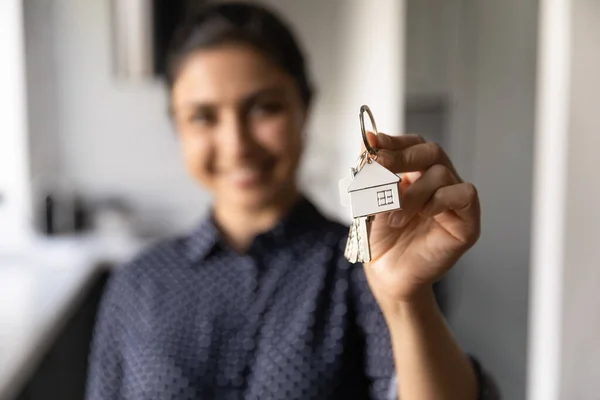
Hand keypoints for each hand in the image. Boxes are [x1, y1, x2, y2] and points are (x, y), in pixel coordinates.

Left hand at [362, 132, 480, 308]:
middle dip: (402, 156)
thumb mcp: (368, 200)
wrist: (388, 274)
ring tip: (395, 216)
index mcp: (415, 174)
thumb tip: (368, 140)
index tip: (373, 145)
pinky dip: (440, 200)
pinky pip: (464, 194)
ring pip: (441, 174)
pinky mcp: (467, 220)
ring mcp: (454, 200)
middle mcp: (438, 183)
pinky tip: (424, 215)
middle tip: (380, 168)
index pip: (413, 144)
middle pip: (431, 151)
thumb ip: (370, 171)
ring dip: (413, 193)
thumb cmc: (380, 238)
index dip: (395, 141)